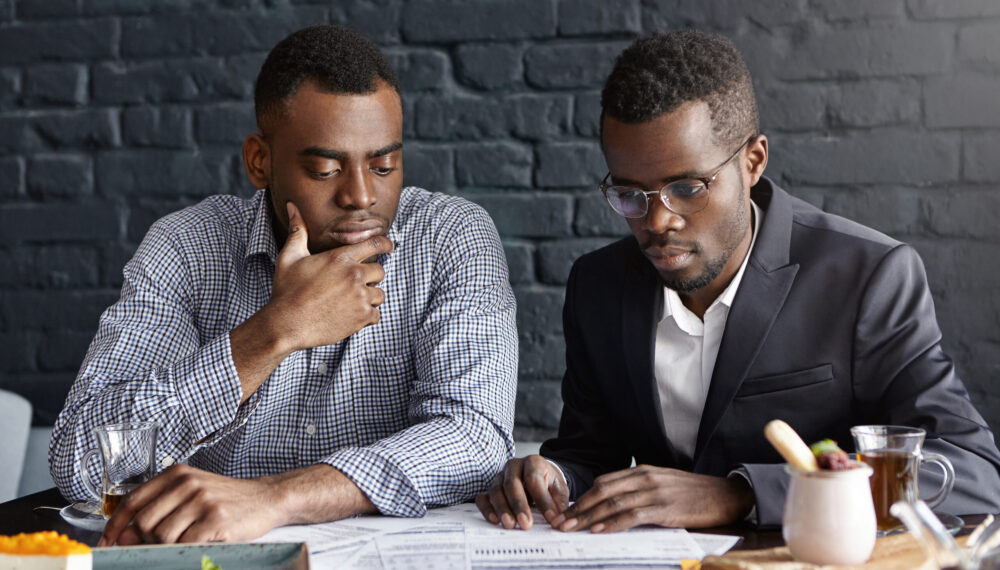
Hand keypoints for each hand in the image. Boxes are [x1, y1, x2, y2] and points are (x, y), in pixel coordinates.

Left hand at [98, 465, 281, 545]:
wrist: (267, 498)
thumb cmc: (225, 500)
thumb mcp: (190, 497)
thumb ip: (157, 512)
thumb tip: (123, 536)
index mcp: (177, 474)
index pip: (133, 501)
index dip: (115, 526)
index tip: (107, 542)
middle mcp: (187, 483)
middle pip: (145, 523)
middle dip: (149, 541)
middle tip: (170, 541)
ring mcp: (202, 500)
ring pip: (162, 536)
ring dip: (171, 546)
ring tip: (190, 540)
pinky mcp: (216, 519)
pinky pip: (185, 544)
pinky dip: (187, 549)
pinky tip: (201, 543)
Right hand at [268, 201, 393, 350]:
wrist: (286, 324)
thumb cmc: (286, 290)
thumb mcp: (290, 257)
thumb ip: (298, 231)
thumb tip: (291, 206)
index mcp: (341, 257)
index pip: (375, 244)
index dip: (385, 244)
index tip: (389, 246)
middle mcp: (355, 275)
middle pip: (380, 271)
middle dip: (370, 277)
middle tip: (353, 285)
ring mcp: (361, 297)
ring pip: (379, 294)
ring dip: (368, 297)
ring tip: (348, 302)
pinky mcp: (362, 317)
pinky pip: (376, 314)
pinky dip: (366, 317)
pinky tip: (349, 316)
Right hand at [475, 455, 569, 529]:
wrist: (539, 477)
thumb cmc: (549, 483)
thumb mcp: (559, 490)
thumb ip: (558, 503)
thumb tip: (556, 519)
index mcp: (533, 462)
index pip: (534, 478)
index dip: (542, 500)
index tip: (549, 517)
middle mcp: (514, 466)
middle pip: (512, 483)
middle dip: (519, 505)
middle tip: (525, 524)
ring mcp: (500, 477)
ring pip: (496, 491)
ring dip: (502, 509)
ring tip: (510, 525)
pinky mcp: (491, 489)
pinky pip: (483, 497)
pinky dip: (486, 509)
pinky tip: (494, 520)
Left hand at [549, 465, 753, 532]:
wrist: (725, 495)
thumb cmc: (694, 493)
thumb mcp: (663, 484)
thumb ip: (640, 489)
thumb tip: (616, 503)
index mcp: (643, 471)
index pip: (604, 482)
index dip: (584, 496)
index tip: (570, 510)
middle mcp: (645, 478)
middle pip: (603, 491)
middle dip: (580, 507)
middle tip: (562, 522)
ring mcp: (654, 492)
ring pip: (613, 504)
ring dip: (590, 517)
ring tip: (573, 528)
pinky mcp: (664, 508)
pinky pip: (632, 516)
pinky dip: (613, 523)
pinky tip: (599, 530)